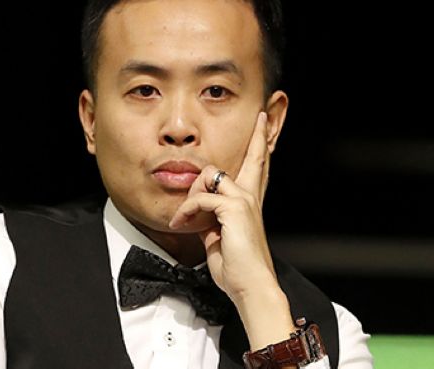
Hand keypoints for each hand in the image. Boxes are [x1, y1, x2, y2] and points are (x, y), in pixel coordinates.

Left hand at [168, 111, 294, 349]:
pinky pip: (199, 198)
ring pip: (210, 175)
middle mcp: (251, 197)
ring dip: (190, 196)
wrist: (249, 285)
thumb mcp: (218, 239)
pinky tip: (180, 224)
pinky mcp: (234, 208)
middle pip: (255, 158)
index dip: (260, 147)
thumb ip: (210, 221)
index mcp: (249, 204)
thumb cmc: (235, 268)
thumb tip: (197, 214)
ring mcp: (244, 201)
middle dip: (258, 136)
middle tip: (263, 116)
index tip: (264, 125)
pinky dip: (186, 211)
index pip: (257, 170)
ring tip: (183, 219)